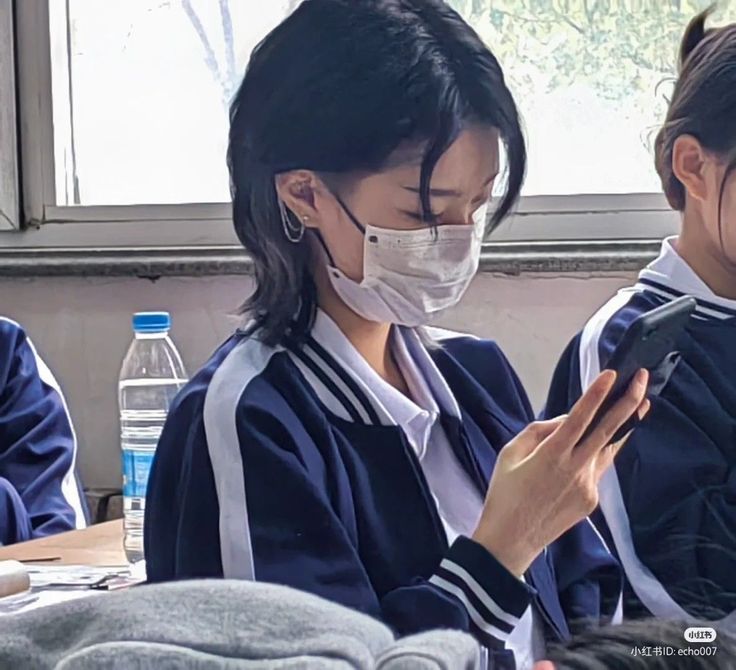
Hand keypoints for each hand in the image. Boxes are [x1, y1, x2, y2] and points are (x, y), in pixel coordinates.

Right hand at [472, 369, 649, 576]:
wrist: (511, 539)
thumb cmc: (504, 494)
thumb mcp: (509, 454)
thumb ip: (537, 432)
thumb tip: (564, 422)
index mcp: (551, 454)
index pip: (579, 417)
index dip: (596, 394)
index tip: (611, 375)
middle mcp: (575, 469)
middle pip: (607, 430)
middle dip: (628, 403)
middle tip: (642, 381)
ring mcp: (587, 486)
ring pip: (608, 449)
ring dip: (622, 427)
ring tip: (639, 405)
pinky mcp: (591, 500)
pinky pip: (597, 469)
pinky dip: (598, 453)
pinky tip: (598, 444)